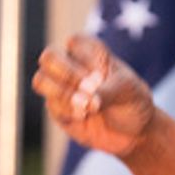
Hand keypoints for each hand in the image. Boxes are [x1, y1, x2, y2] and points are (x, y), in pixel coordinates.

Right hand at [32, 34, 157, 158]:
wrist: (133, 133)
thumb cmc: (133, 102)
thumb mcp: (128, 91)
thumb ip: (106, 91)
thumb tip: (82, 100)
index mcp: (92, 53)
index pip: (74, 42)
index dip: (83, 57)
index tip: (101, 73)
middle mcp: (73, 66)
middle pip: (49, 57)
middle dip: (66, 73)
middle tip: (87, 88)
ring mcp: (63, 88)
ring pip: (41, 80)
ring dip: (62, 93)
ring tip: (85, 106)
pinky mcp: (58, 110)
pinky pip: (50, 105)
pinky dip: (67, 111)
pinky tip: (85, 117)